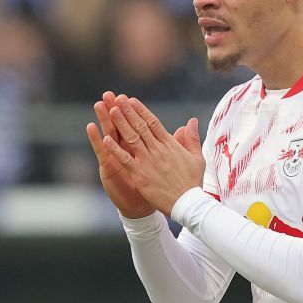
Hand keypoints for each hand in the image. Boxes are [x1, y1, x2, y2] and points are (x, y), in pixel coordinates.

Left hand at [97, 97, 203, 215]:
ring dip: (120, 123)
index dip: (141, 110)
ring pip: (132, 138)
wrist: (188, 204)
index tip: (131, 100)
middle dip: (128, 111)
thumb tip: (192, 121)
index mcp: (170, 145)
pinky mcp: (141, 175)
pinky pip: (125, 159)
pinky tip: (105, 139)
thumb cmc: (192, 182)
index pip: (153, 123)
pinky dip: (115, 149)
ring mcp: (149, 162)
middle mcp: (158, 150)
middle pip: (140, 126)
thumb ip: (191, 138)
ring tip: (111, 110)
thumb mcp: (197, 157)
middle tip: (117, 98)